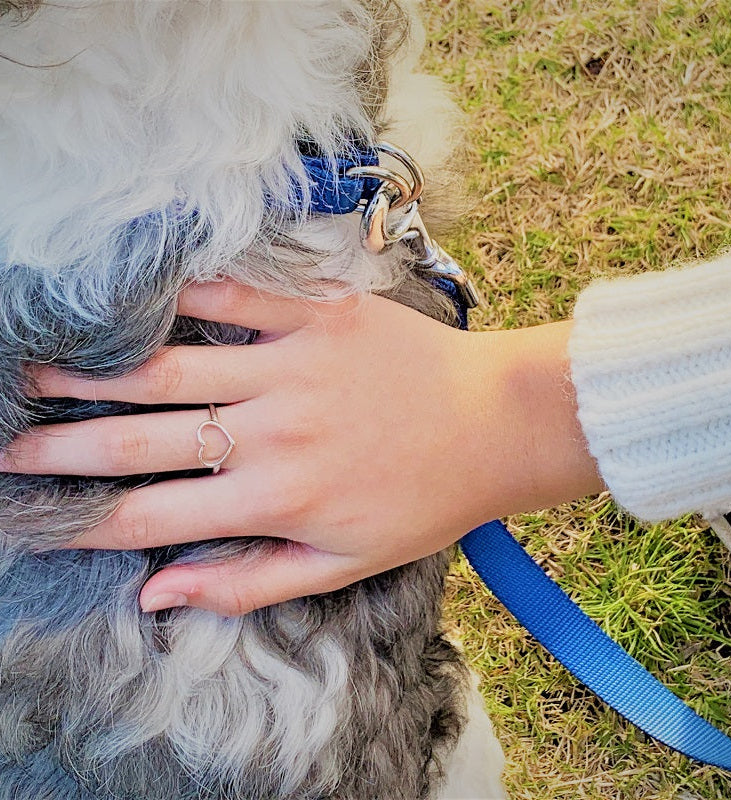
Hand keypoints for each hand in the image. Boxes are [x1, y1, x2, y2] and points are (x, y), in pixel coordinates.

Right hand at [2, 283, 600, 614]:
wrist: (495, 425)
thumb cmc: (424, 499)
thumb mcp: (343, 564)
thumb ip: (248, 581)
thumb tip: (158, 594)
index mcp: (274, 500)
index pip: (151, 515)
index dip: (84, 518)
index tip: (37, 512)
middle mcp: (271, 433)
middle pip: (141, 442)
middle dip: (64, 449)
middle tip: (12, 446)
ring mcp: (291, 367)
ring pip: (170, 369)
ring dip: (97, 373)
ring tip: (42, 374)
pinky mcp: (317, 317)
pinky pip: (236, 299)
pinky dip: (181, 298)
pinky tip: (135, 304)